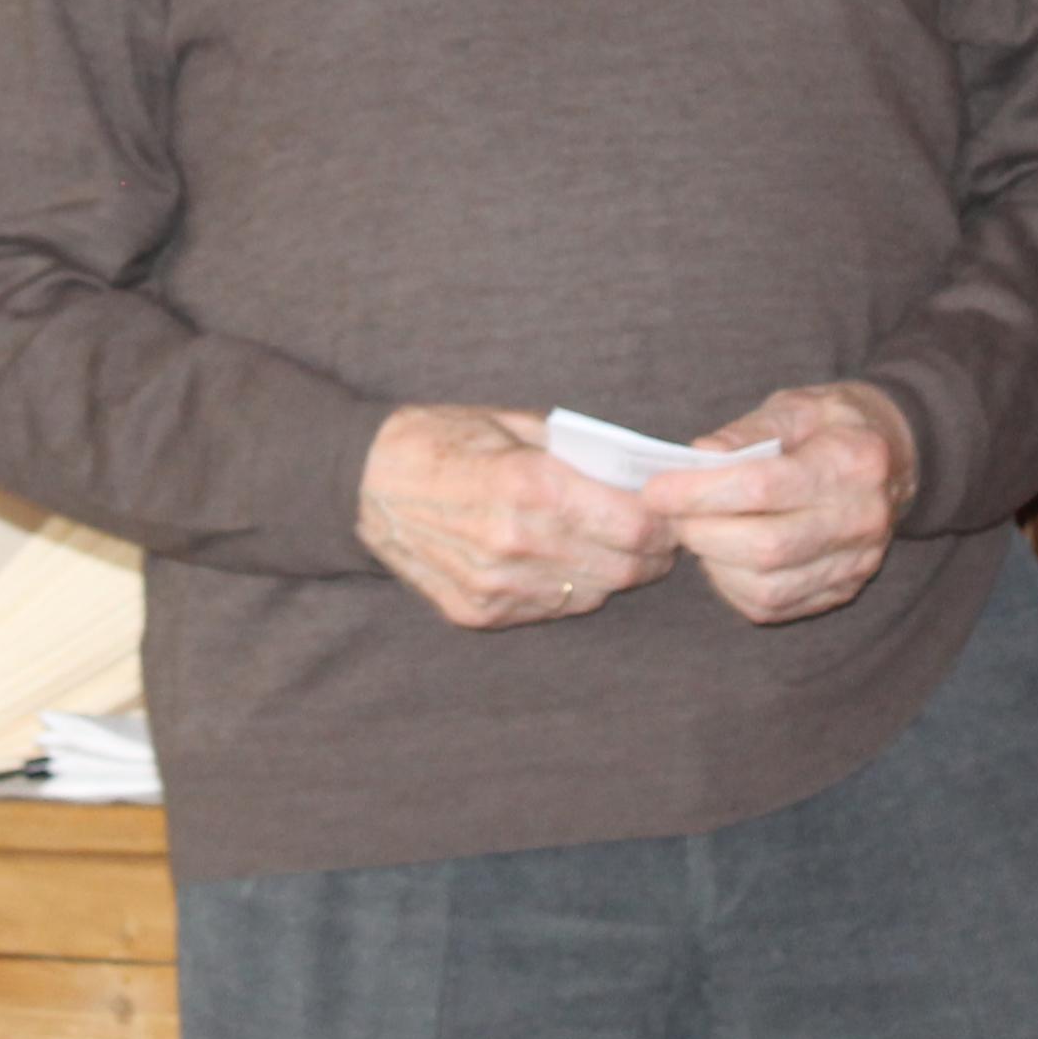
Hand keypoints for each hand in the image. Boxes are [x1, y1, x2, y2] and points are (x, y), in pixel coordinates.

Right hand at [356, 405, 678, 629]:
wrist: (365, 482)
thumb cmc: (444, 440)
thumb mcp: (514, 425)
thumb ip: (578, 454)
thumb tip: (637, 475)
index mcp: (529, 486)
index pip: (632, 524)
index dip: (665, 522)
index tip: (673, 512)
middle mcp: (515, 543)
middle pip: (621, 567)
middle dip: (651, 553)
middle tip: (660, 536)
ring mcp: (496, 585)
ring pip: (592, 594)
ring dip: (615, 573)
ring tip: (617, 548)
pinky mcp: (479, 612)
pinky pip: (552, 609)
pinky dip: (572, 588)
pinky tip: (567, 561)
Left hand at [642, 383, 918, 626]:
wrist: (899, 458)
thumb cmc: (834, 425)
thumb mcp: (796, 406)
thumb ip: (747, 431)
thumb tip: (698, 458)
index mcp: (851, 463)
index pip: (764, 487)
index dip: (701, 492)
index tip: (656, 489)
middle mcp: (861, 520)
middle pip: (765, 547)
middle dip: (701, 532)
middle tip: (671, 512)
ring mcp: (857, 562)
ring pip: (768, 587)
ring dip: (714, 564)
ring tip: (698, 531)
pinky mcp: (843, 589)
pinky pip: (775, 606)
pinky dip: (734, 587)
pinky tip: (723, 556)